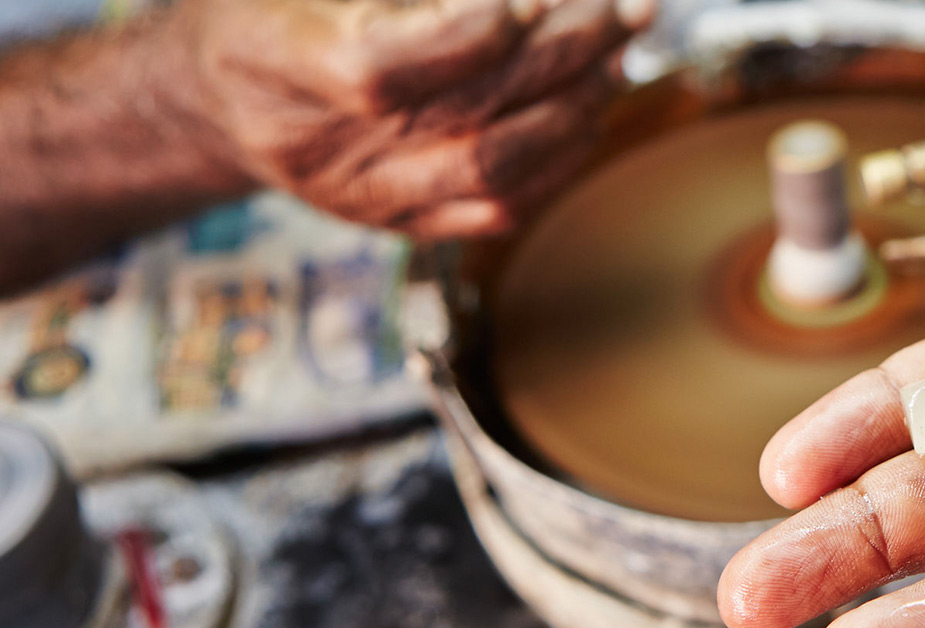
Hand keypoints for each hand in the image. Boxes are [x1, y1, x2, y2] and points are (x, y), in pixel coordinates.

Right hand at [173, 0, 651, 238]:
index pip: (382, 73)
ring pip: (496, 172)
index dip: (466, 38)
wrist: (220, 100)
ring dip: (577, 105)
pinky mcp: (406, 225)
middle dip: (562, 57)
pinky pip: (504, 208)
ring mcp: (368, 197)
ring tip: (617, 45)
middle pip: (464, 120)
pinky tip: (594, 97)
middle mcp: (323, 148)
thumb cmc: (269, 7)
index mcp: (278, 65)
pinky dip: (564, 152)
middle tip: (620, 7)